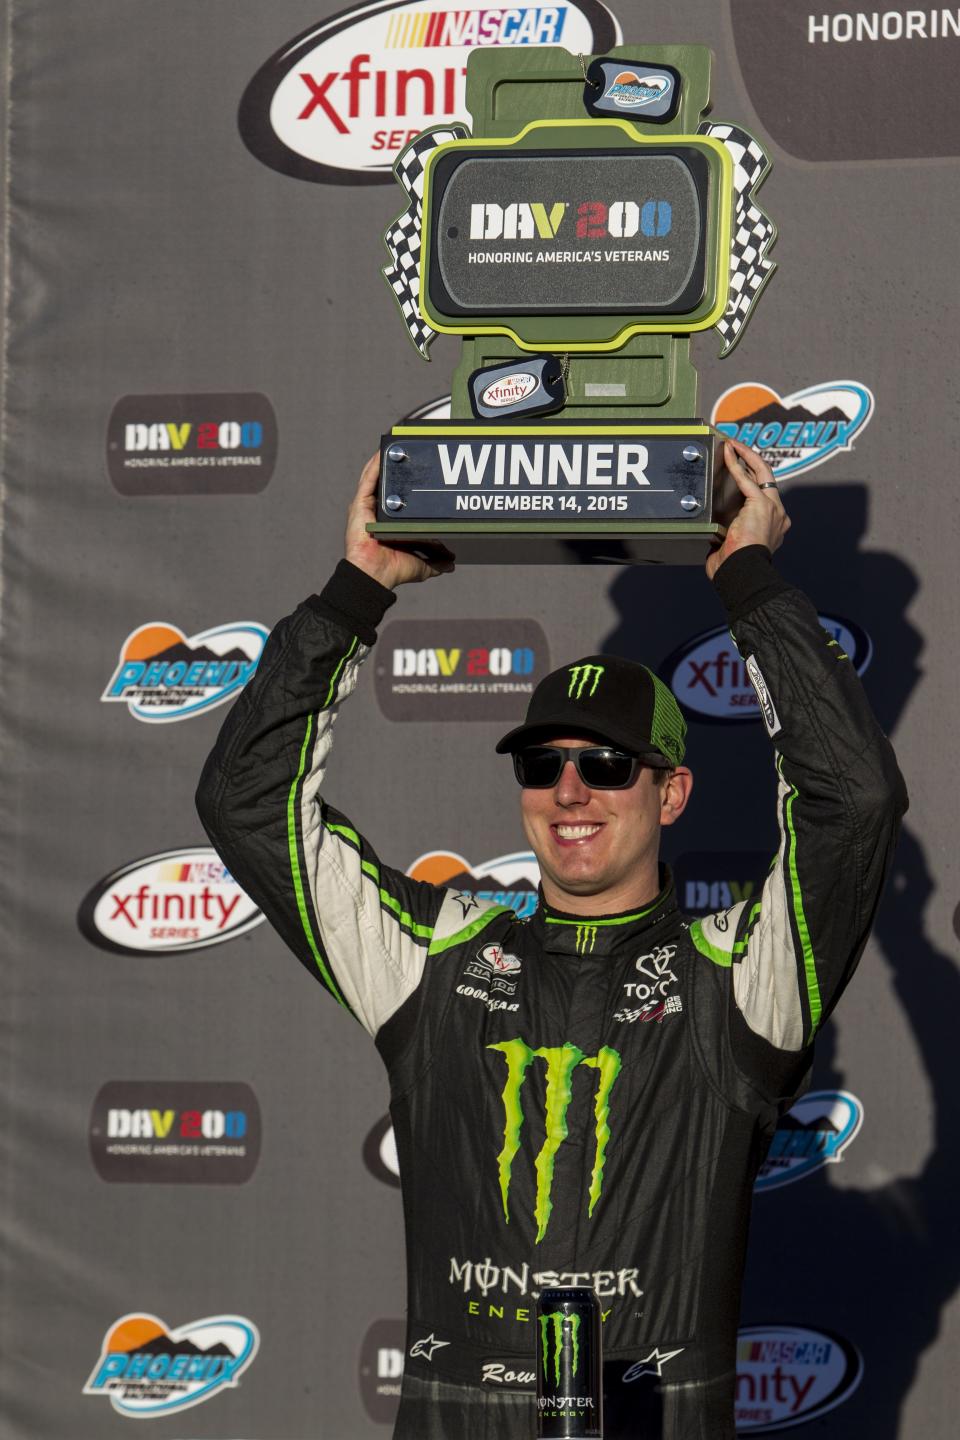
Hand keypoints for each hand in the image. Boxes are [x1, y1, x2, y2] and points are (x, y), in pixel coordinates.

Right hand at [345, 452, 455, 589]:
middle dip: (400, 467)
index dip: (412, 485)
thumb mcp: (421, 564)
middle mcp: (379, 512)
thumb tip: (451, 563)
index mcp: (391, 522)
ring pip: (377, 477)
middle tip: (414, 451)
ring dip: (386, 460)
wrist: (376, 574)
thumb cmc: (392, 570)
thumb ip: (436, 561)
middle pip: (391, 483)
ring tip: (399, 442)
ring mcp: (369, 507)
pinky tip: (383, 452)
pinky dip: (375, 465)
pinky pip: (367, 480)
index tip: (426, 472)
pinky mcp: (360, 505)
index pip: (404, 499)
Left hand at [705, 438, 790, 580]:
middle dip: (753, 461)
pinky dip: (737, 463)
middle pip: (768, 480)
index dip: (752, 480)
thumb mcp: (731, 549)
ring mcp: (773, 508)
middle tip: (739, 449)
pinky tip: (728, 451)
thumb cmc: (735, 569)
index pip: (765, 497)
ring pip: (763, 473)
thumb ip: (727, 537)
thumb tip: (713, 536)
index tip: (740, 470)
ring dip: (747, 456)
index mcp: (773, 527)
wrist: (742, 572)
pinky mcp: (762, 504)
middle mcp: (778, 516)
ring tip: (734, 444)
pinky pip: (747, 478)